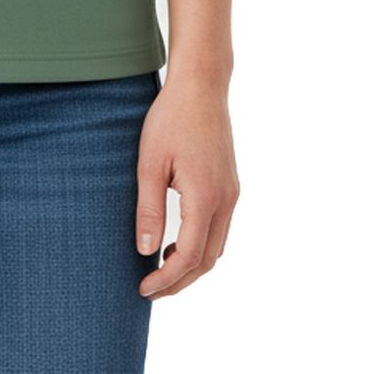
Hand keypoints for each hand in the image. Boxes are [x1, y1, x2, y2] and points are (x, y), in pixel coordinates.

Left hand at [134, 75, 239, 298]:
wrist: (201, 86)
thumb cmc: (171, 119)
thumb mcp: (150, 163)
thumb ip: (149, 209)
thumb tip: (145, 251)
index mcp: (206, 197)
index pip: (190, 257)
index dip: (167, 279)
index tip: (143, 289)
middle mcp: (226, 200)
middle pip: (208, 260)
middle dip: (180, 281)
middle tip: (150, 289)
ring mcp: (232, 193)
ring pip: (217, 247)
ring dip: (192, 265)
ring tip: (160, 270)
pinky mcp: (230, 185)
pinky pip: (219, 228)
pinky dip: (200, 246)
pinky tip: (177, 242)